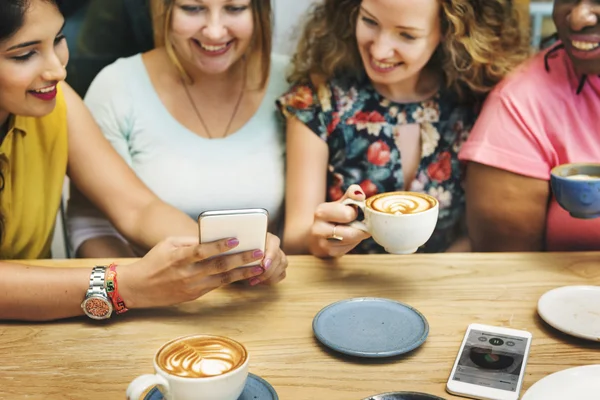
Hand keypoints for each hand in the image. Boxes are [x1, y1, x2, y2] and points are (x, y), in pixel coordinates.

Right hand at [117, 236, 264, 308]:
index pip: (202, 251)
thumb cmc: (154, 261)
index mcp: (179, 258)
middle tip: (258, 252)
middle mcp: (187, 274)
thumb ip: (189, 241)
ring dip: (242, 272)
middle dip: (240, 259)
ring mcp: (192, 287)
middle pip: (218, 266)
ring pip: (222, 279)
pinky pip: (217, 286)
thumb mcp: (168, 244)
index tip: (236, 239)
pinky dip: (232, 280)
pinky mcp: (194, 296)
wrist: (137, 288)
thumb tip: (211, 237)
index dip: (219, 246)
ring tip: (259, 266)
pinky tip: (244, 275)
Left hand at [248, 233, 287, 285]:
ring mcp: (282, 257)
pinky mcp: (282, 266)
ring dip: (267, 278)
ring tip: (253, 280)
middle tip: (253, 278)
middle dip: (266, 272)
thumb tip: (248, 256)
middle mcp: (278, 247)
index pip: (274, 248)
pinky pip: (281, 275)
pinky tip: (260, 281)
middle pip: (278, 260)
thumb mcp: (245, 246)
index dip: (270, 258)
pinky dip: (271, 280)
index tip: (264, 266)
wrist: (248, 248)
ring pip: (280, 269)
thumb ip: (248, 250)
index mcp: (271, 239)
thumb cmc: (245, 246)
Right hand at [308, 184, 370, 257]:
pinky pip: (349, 248)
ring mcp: (323, 243)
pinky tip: (346, 239)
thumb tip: (359, 194)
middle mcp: (318, 229)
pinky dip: (352, 243)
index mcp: (321, 212)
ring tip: (352, 230)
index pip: (348, 214)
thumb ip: (351, 194)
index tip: (352, 212)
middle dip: (359, 227)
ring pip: (352, 241)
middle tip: (357, 223)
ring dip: (358, 235)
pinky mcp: (330, 253)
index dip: (355, 213)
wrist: (314, 236)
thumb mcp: (339, 203)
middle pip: (352, 232)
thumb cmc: (332, 217)